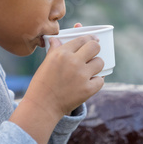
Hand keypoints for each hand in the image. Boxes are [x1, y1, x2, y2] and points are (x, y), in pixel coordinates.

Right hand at [9, 21, 103, 143]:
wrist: (42, 106)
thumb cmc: (42, 83)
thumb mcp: (46, 63)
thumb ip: (54, 49)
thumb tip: (56, 39)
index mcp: (62, 53)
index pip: (81, 39)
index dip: (90, 37)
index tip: (94, 38)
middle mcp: (73, 62)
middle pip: (94, 47)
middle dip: (96, 47)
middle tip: (94, 51)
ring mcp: (82, 76)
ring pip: (100, 62)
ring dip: (96, 65)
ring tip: (91, 68)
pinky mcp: (88, 89)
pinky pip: (100, 80)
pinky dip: (96, 81)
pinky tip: (91, 81)